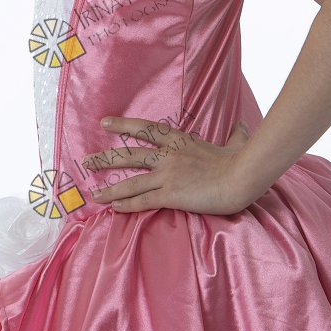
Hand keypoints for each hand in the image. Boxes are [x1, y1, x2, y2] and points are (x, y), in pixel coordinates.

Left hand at [82, 114, 252, 215]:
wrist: (241, 176)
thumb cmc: (239, 161)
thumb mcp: (236, 142)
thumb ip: (236, 135)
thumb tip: (244, 126)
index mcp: (180, 140)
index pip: (146, 129)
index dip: (123, 125)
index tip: (104, 122)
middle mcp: (168, 154)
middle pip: (130, 155)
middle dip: (106, 158)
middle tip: (87, 161)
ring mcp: (168, 174)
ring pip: (131, 182)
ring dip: (110, 189)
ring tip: (93, 194)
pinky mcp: (171, 194)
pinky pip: (143, 200)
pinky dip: (127, 205)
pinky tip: (114, 208)